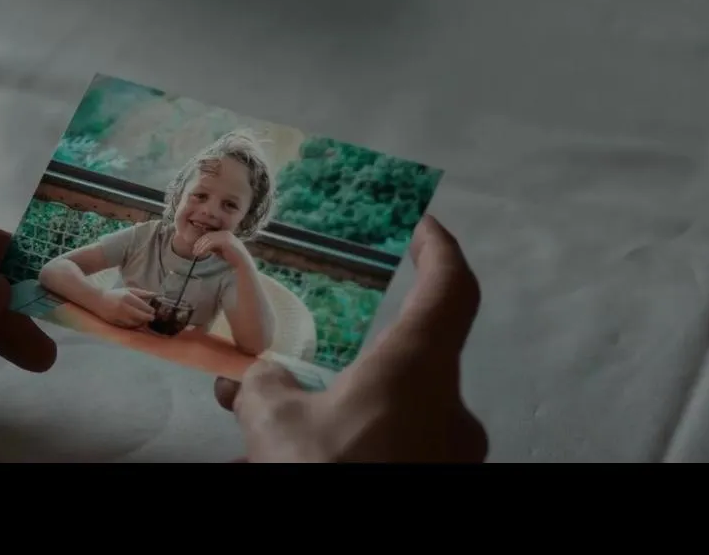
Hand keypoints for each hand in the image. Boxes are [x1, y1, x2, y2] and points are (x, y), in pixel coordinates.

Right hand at [96, 287, 156, 327]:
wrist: (98, 301)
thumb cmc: (116, 294)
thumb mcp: (129, 290)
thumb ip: (143, 293)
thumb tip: (156, 295)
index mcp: (127, 297)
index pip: (143, 306)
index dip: (150, 310)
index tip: (154, 311)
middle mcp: (123, 307)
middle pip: (141, 316)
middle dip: (148, 318)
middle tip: (152, 317)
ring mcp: (119, 316)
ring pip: (136, 323)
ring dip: (142, 323)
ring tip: (144, 320)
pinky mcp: (115, 322)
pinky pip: (128, 326)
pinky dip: (134, 326)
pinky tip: (136, 323)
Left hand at [193, 230, 251, 269]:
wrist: (243, 262)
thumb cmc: (233, 257)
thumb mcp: (220, 250)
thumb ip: (213, 247)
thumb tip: (201, 246)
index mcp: (224, 234)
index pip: (209, 234)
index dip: (201, 240)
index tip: (195, 248)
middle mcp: (225, 233)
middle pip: (208, 235)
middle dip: (199, 243)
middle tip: (194, 251)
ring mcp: (226, 236)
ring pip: (209, 238)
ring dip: (201, 245)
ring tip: (196, 253)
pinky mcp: (227, 241)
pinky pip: (212, 242)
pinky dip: (205, 247)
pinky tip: (201, 253)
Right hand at [213, 215, 487, 462]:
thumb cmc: (326, 474)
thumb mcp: (275, 428)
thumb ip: (266, 390)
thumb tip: (255, 382)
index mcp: (417, 371)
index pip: (449, 288)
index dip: (439, 249)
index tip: (423, 225)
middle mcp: (449, 411)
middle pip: (403, 367)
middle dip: (348, 369)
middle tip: (292, 379)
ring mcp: (452, 457)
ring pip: (391, 420)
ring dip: (339, 421)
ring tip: (271, 441)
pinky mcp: (440, 482)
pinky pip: (395, 453)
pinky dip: (352, 450)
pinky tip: (300, 460)